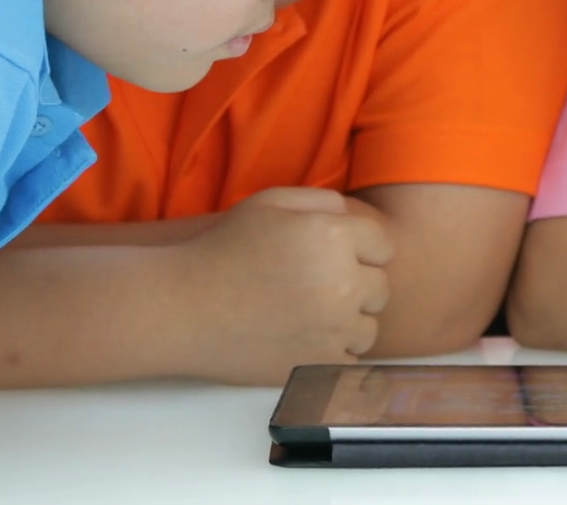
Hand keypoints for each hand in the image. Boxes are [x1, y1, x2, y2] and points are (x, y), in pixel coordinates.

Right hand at [175, 187, 393, 384]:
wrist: (181, 308)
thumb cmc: (224, 250)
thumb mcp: (270, 203)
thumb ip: (322, 202)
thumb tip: (355, 219)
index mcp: (335, 237)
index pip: (384, 246)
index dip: (360, 250)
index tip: (332, 258)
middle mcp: (343, 282)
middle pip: (380, 288)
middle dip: (355, 286)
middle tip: (314, 288)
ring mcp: (333, 328)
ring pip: (369, 328)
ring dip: (347, 324)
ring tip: (308, 316)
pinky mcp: (319, 365)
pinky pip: (351, 361)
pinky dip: (332, 354)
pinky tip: (303, 340)